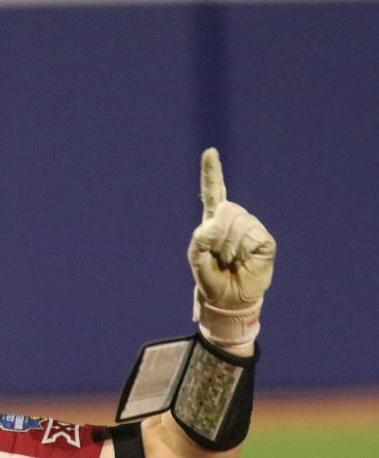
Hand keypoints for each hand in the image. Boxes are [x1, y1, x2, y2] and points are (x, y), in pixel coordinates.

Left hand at [187, 148, 274, 309]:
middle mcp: (233, 221)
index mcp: (213, 223)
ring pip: (237, 224)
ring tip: (231, 261)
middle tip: (219, 257)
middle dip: (217, 236)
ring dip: (229, 246)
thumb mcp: (197, 262)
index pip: (213, 193)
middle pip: (224, 211)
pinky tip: (244, 261)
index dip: (212, 173)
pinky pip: (253, 237)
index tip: (210, 152)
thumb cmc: (211, 279)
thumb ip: (199, 243)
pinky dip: (245, 251)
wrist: (229, 300)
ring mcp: (251, 228)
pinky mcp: (264, 241)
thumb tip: (212, 224)